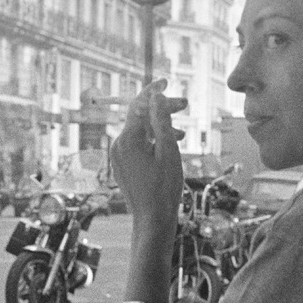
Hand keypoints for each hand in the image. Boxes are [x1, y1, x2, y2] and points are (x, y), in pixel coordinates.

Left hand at [110, 79, 187, 226]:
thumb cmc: (164, 189)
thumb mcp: (169, 151)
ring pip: (140, 132)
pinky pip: (137, 146)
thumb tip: (156, 97)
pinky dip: (153, 141)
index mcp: (127, 140)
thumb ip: (162, 121)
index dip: (154, 91)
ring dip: (160, 127)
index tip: (167, 81)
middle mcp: (118, 146)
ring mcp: (118, 157)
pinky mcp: (122, 166)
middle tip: (185, 104)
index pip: (139, 105)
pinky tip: (170, 145)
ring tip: (183, 132)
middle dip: (162, 110)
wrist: (152, 220)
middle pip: (140, 118)